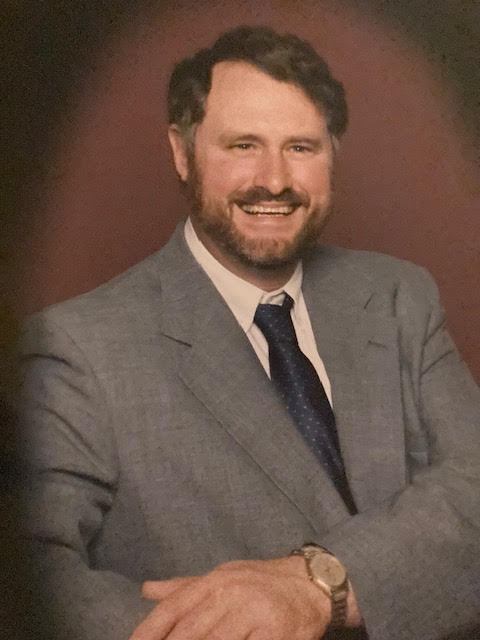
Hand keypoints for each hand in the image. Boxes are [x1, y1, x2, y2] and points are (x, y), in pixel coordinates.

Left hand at [129, 556, 332, 639]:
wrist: (310, 585)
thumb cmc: (259, 583)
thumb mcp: (222, 578)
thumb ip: (184, 587)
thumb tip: (146, 589)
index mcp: (214, 581)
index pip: (173, 608)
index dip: (148, 632)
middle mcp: (230, 594)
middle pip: (189, 632)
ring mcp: (253, 614)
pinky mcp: (274, 635)